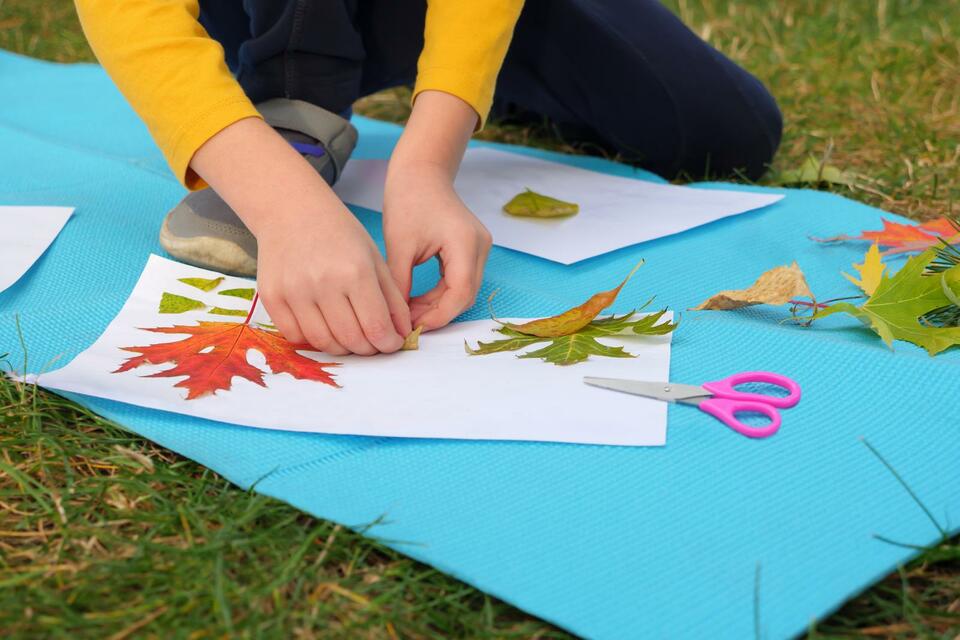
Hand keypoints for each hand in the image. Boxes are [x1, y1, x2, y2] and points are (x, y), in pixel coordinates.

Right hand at [189, 117, 410, 355]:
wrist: (291, 210)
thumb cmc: (339, 233)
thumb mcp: (374, 259)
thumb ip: (392, 299)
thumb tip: (401, 335)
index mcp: (355, 271)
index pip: (376, 327)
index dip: (388, 343)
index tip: (392, 342)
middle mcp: (323, 283)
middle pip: (351, 340)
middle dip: (368, 348)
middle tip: (373, 342)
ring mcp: (294, 292)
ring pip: (324, 342)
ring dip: (342, 348)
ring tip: (351, 336)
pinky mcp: (271, 297)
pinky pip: (295, 336)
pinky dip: (313, 340)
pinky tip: (325, 327)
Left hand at [383, 164, 491, 329]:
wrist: (422, 173)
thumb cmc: (408, 200)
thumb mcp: (399, 245)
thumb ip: (400, 283)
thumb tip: (397, 318)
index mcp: (465, 243)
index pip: (460, 293)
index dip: (438, 316)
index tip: (413, 327)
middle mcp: (480, 246)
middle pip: (465, 295)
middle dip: (437, 313)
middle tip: (407, 323)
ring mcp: (480, 247)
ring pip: (464, 290)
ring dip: (439, 305)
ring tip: (410, 312)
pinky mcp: (473, 249)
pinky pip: (461, 280)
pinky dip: (441, 293)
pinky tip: (419, 299)